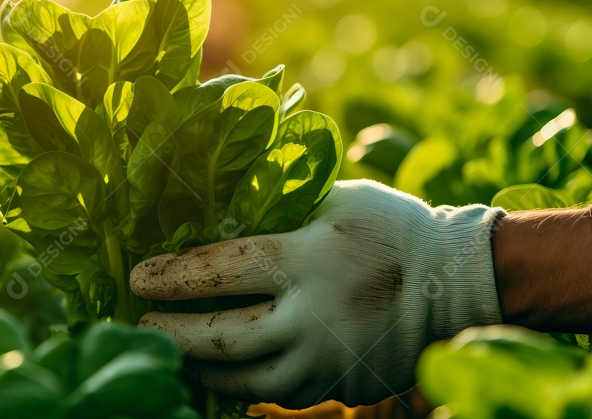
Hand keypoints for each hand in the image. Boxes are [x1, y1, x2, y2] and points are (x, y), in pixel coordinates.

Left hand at [129, 179, 505, 406]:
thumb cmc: (386, 227)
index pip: (222, 271)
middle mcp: (313, 316)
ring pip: (241, 378)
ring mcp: (324, 360)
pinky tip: (212, 370)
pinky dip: (235, 384)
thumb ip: (275, 205)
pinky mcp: (334, 386)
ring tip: (167, 349)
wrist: (455, 284)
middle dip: (170, 331)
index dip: (173, 277)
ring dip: (196, 365)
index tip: (136, 277)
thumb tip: (206, 204)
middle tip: (137, 323)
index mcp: (309, 258)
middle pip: (222, 335)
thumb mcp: (331, 198)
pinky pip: (272, 393)